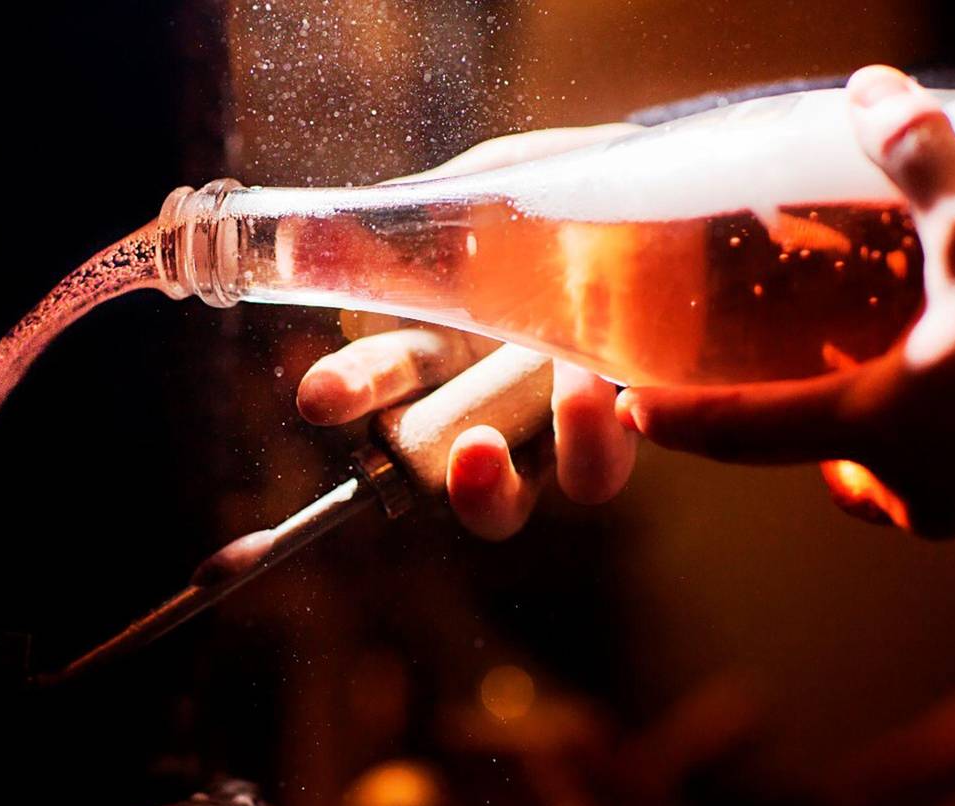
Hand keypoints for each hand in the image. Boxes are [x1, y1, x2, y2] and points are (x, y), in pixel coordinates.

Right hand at [297, 125, 640, 539]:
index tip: (322, 399)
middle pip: (469, 472)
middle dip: (464, 479)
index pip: (384, 382)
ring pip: (572, 480)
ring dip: (575, 445)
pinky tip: (643, 376)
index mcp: (443, 341)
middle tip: (474, 451)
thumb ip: (406, 223)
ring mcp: (580, 408)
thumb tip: (302, 240)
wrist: (652, 175)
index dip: (350, 395)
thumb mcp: (479, 188)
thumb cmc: (549, 186)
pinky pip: (644, 435)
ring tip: (586, 383)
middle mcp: (500, 394)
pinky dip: (634, 417)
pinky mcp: (651, 403)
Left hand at [616, 66, 954, 539]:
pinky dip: (934, 440)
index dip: (683, 422)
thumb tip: (869, 90)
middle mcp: (916, 490)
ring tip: (876, 375)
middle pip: (820, 456)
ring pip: (890, 472)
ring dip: (870, 431)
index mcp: (880, 428)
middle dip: (794, 419)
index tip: (636, 411)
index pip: (743, 434)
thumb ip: (925, 161)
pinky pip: (950, 477)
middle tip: (778, 376)